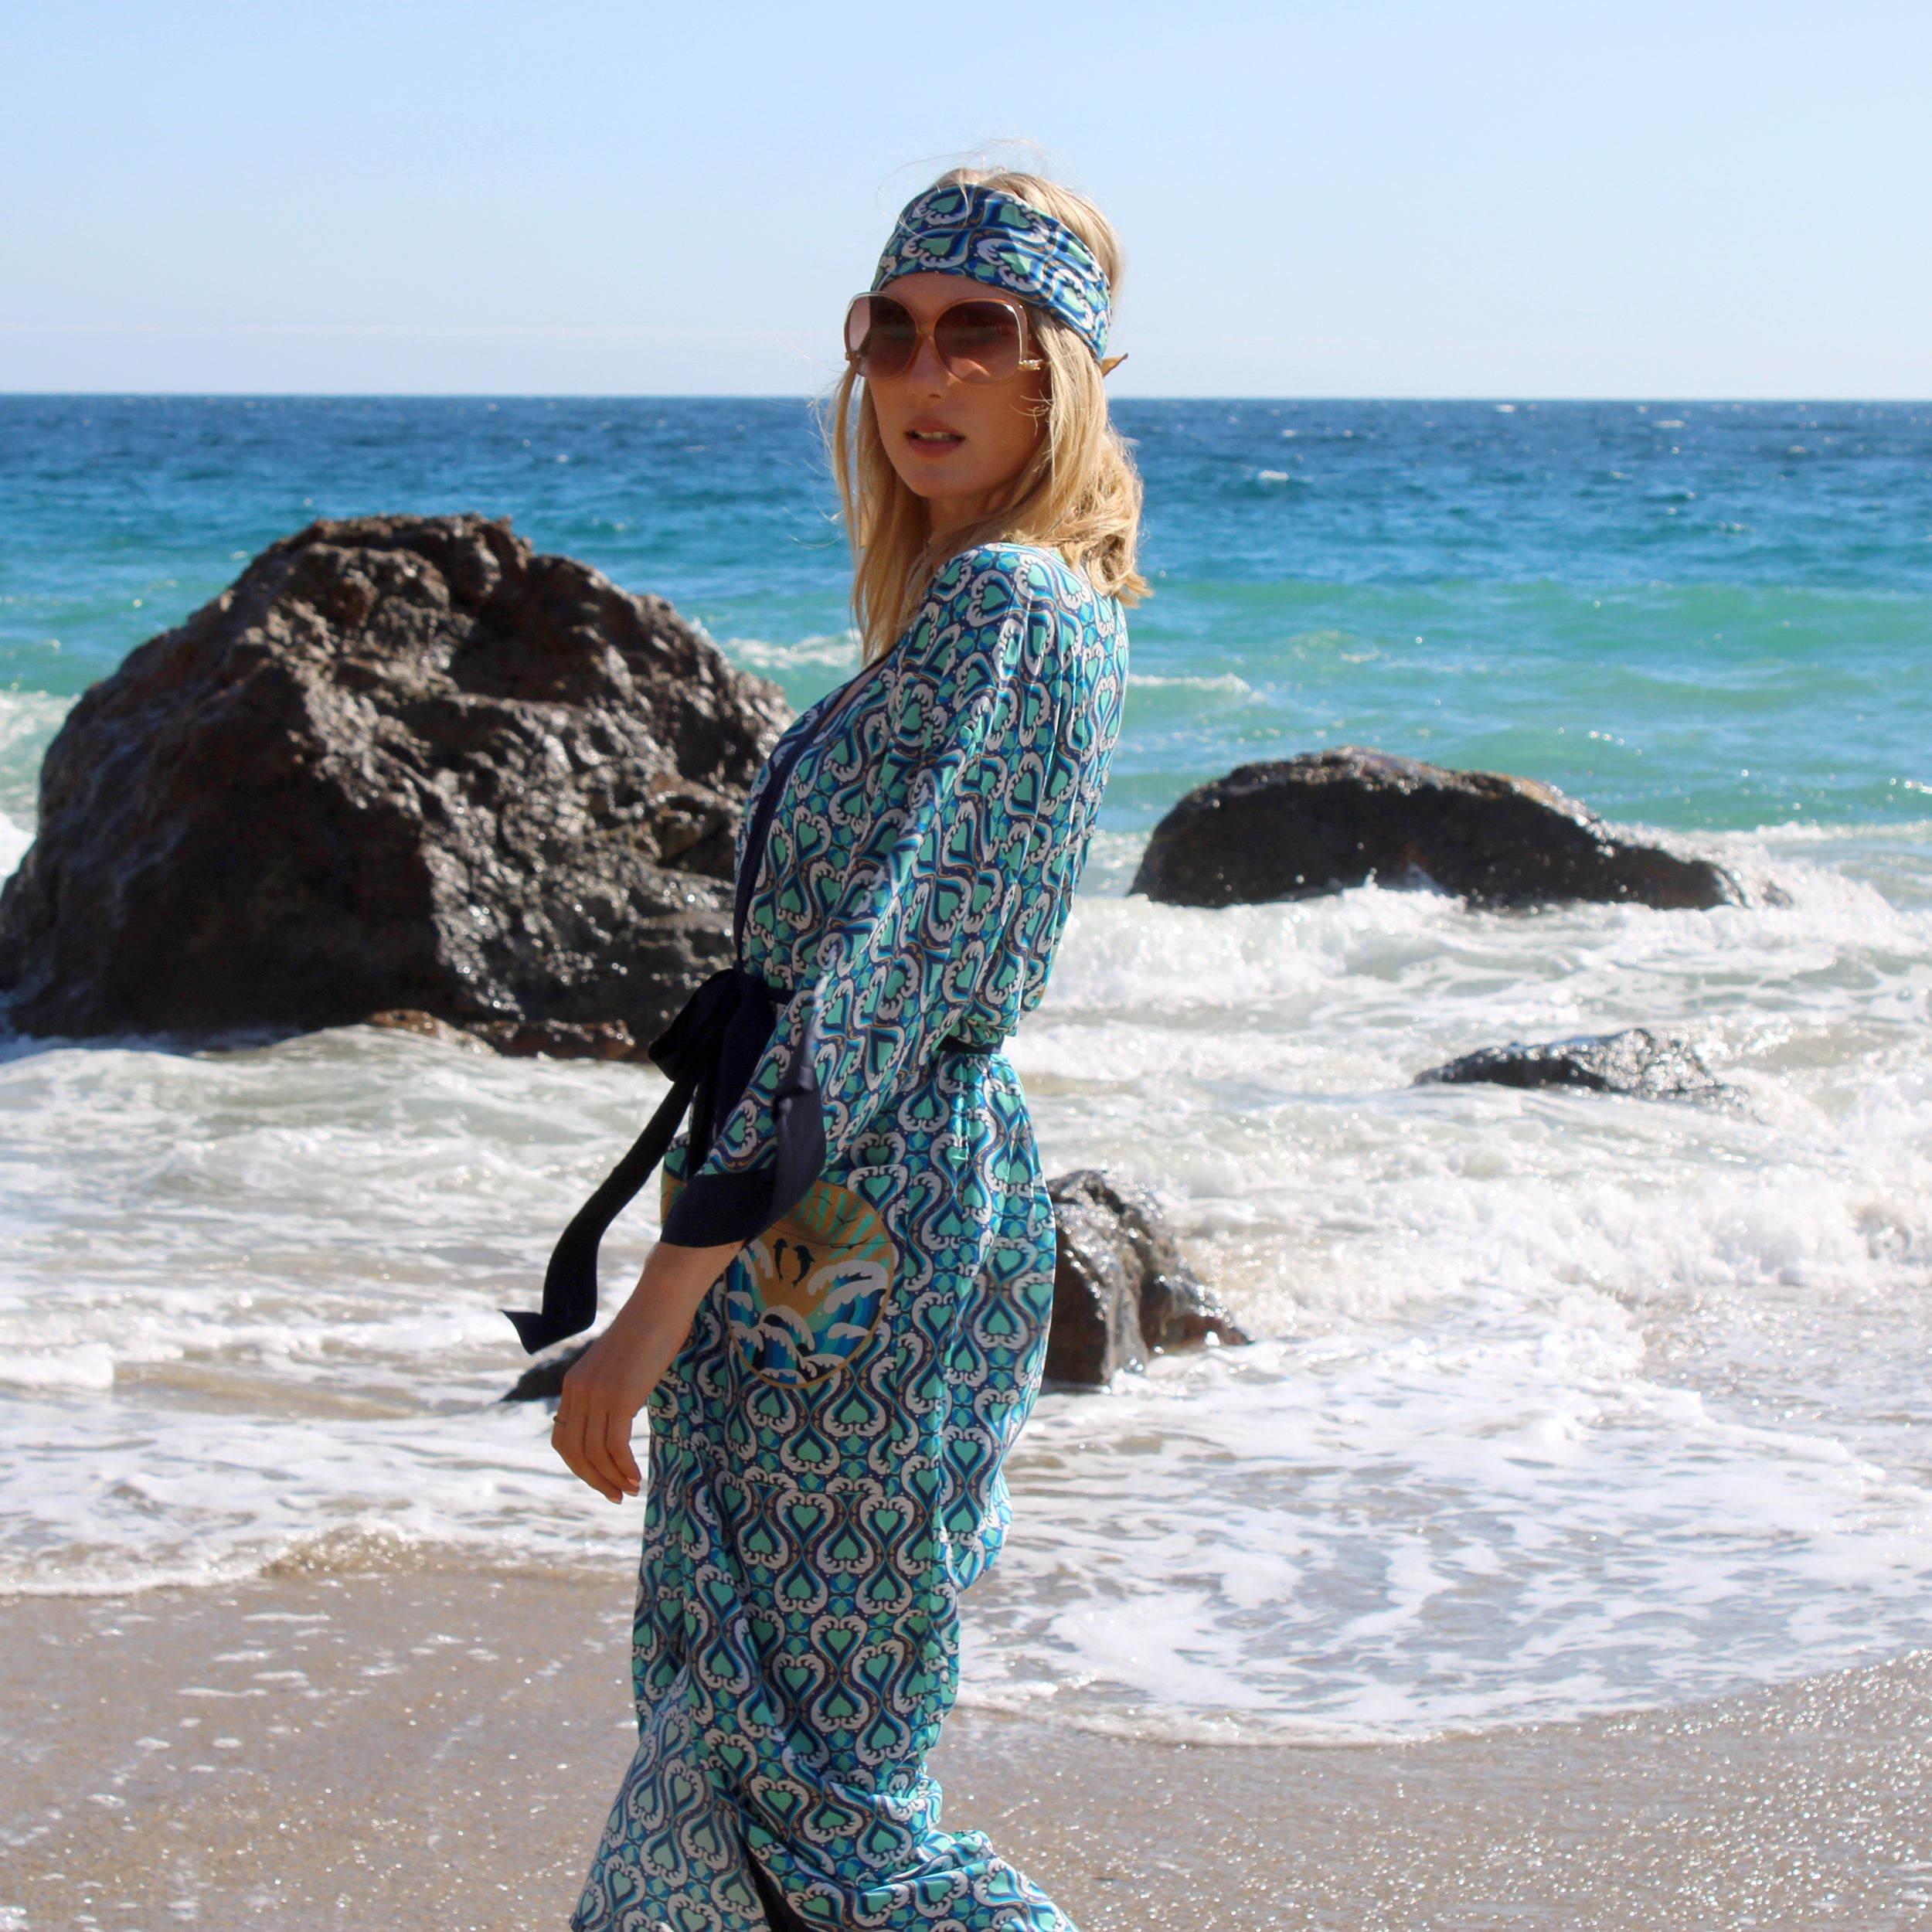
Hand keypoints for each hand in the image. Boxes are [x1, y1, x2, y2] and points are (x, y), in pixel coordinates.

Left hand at [549, 1239, 740, 1502]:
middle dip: (595, 1480)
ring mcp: (596, 1395)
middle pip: (575, 1453)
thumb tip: (620, 1415)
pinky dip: (625, 1468)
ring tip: (631, 1491)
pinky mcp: (618, 1397)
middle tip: (617, 1496)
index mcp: (572, 1385)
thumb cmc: (649, 1330)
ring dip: (613, 1479)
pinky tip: (637, 1476)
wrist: (660, 1303)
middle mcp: (577, 1391)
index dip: (580, 1467)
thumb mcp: (620, 1365)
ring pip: (595, 1454)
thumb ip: (611, 1390)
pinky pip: (615, 1446)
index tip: (603, 1480)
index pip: (564, 1439)